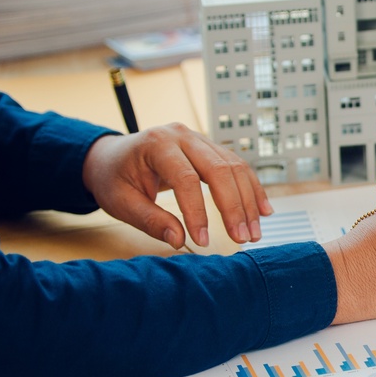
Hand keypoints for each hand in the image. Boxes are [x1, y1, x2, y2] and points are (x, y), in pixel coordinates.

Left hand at [82, 123, 272, 248]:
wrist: (113, 157)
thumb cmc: (115, 178)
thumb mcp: (121, 202)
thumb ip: (150, 221)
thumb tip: (179, 240)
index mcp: (157, 144)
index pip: (186, 179)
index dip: (198, 212)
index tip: (202, 240)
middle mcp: (182, 136)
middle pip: (220, 169)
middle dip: (235, 207)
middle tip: (243, 237)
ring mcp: (199, 139)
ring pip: (235, 167)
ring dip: (248, 201)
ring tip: (254, 231)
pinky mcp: (210, 149)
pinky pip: (237, 167)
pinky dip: (251, 189)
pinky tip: (262, 210)